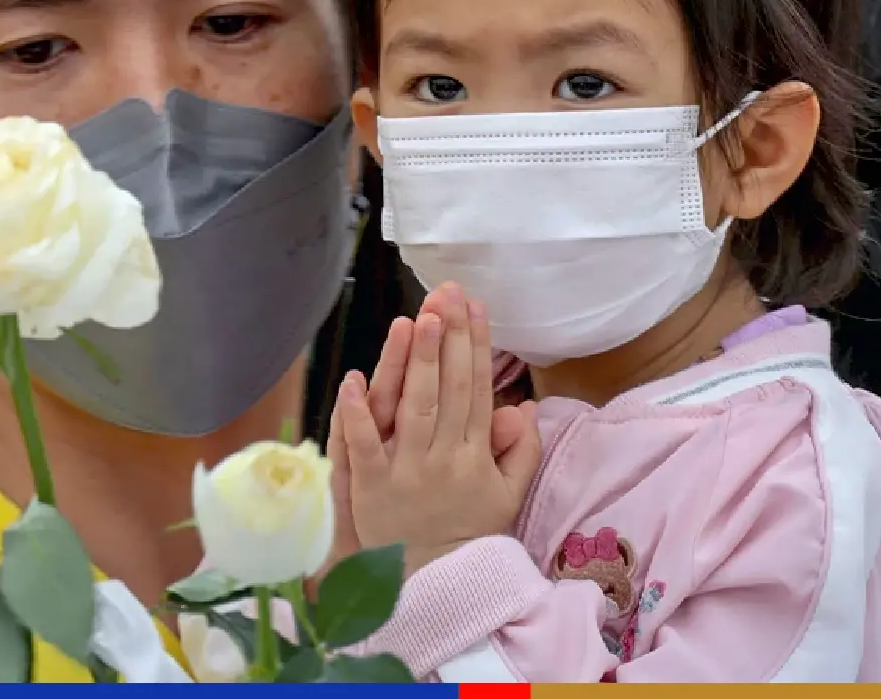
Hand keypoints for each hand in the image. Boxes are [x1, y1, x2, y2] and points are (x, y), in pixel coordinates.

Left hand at [332, 283, 541, 573]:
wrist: (437, 585)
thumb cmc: (469, 534)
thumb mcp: (507, 495)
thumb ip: (521, 450)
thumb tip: (526, 405)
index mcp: (477, 455)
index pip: (478, 389)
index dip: (477, 346)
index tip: (475, 306)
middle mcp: (445, 457)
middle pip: (448, 388)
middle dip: (449, 338)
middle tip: (446, 295)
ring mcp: (408, 470)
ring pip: (414, 408)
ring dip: (416, 362)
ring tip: (418, 319)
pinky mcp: (372, 486)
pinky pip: (365, 444)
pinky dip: (357, 412)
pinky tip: (353, 378)